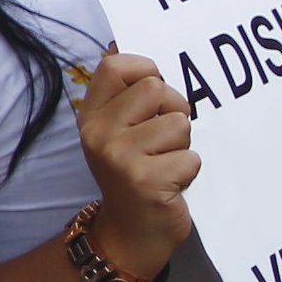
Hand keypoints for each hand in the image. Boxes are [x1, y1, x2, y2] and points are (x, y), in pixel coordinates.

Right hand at [75, 51, 196, 275]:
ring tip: (165, 163)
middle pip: (157, 89)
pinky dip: (189, 171)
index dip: (146, 71)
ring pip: (178, 123)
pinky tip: (171, 184)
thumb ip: (125, 95)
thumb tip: (123, 47)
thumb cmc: (134, 174)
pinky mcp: (145, 181)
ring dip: (183, 145)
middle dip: (174, 111)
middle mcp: (98, 133)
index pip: (116, 65)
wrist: (130, 234)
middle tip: (162, 140)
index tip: (153, 96)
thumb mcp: (118, 131)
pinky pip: (190, 156)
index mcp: (91, 115)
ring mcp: (119, 157)